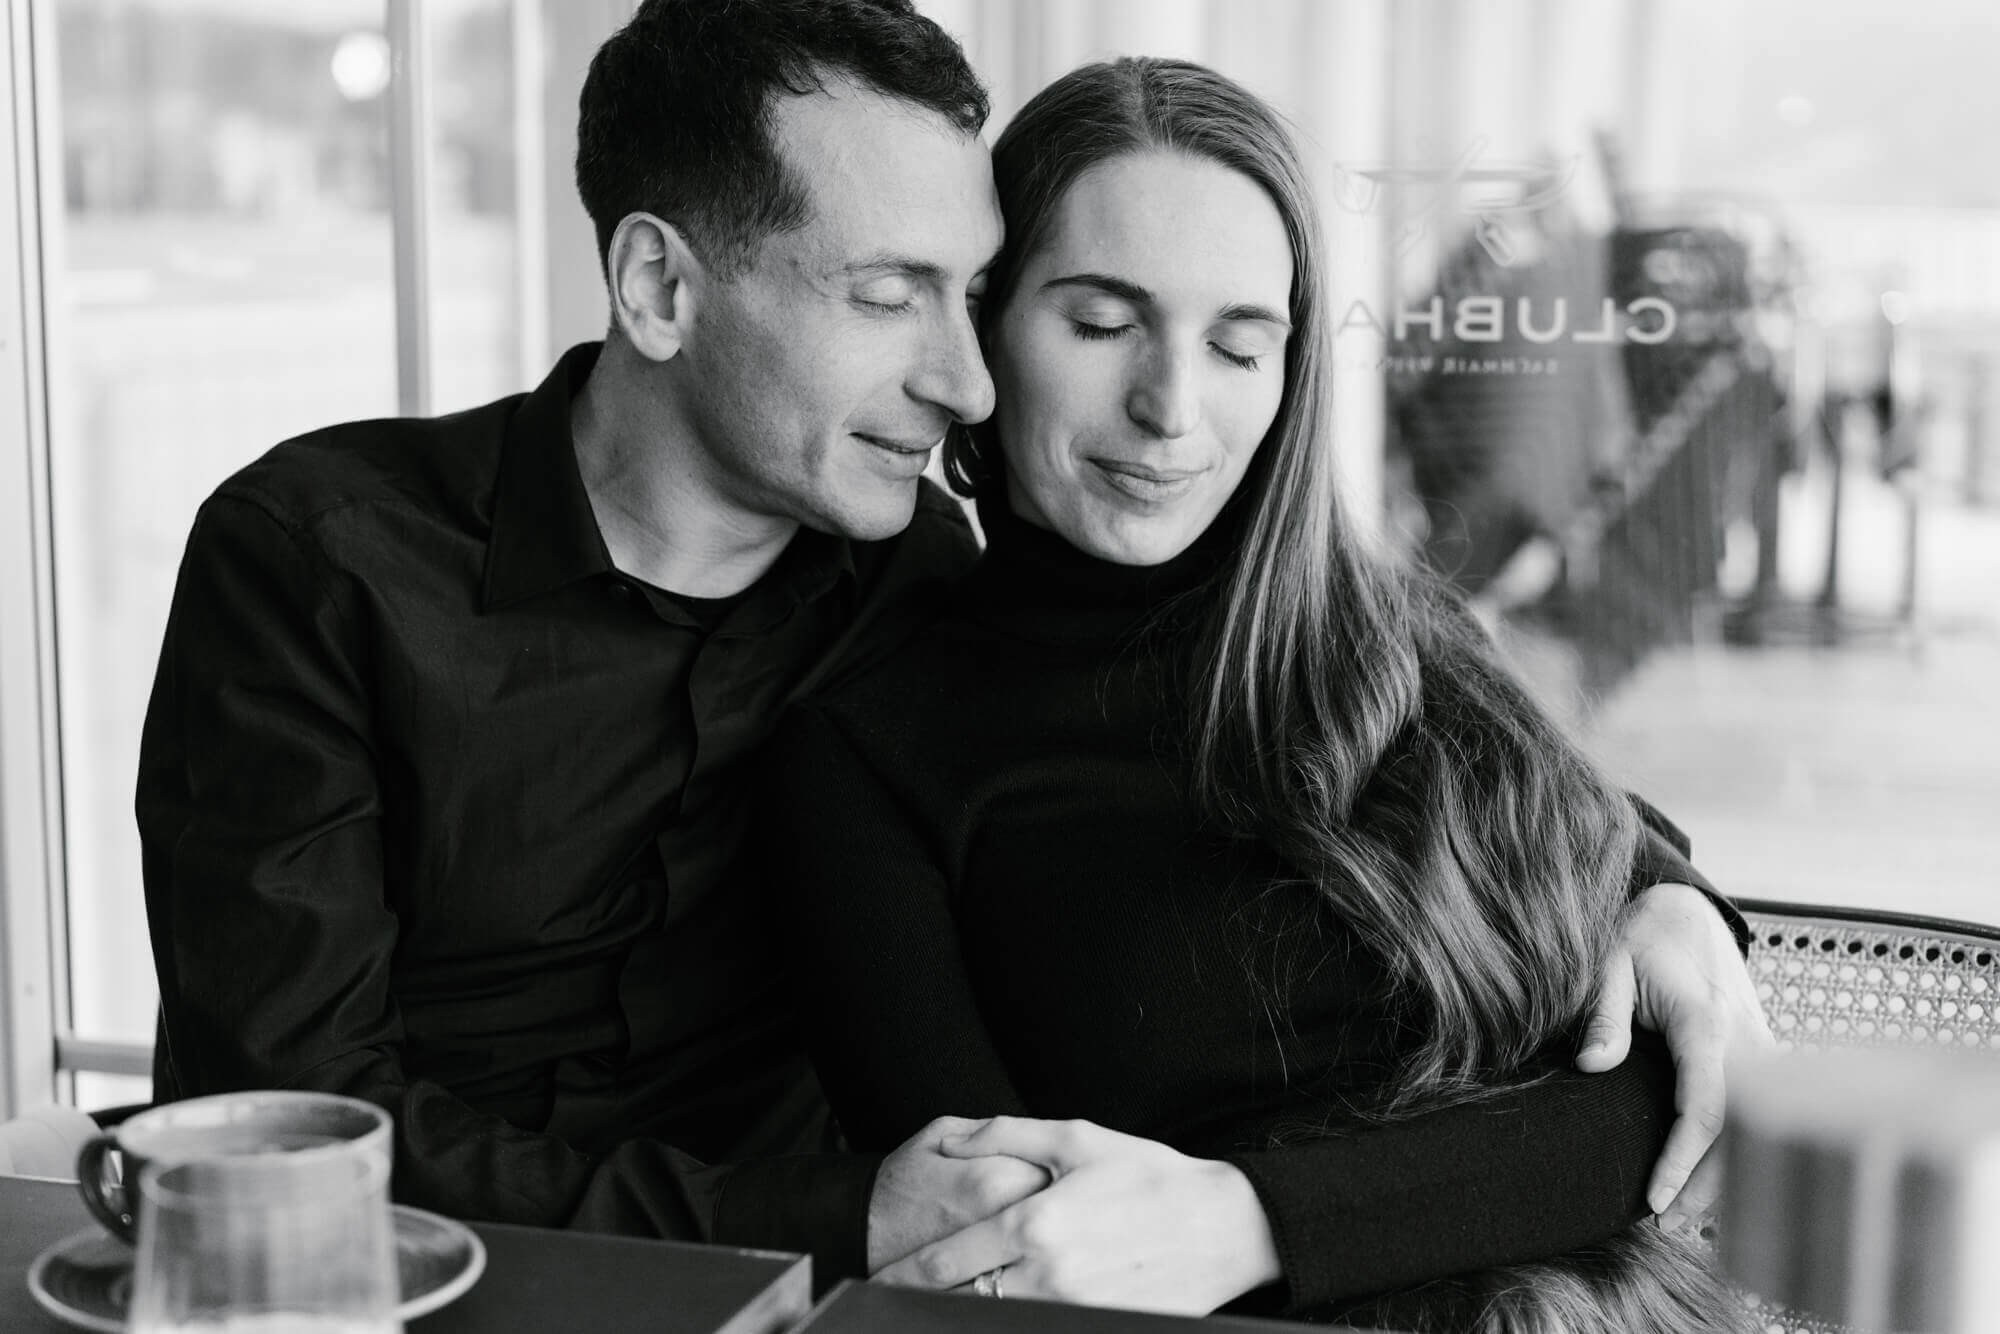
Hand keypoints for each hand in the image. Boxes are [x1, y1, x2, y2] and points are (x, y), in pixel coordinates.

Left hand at [874, 1116, 1279, 1315]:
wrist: (1224, 1228)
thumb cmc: (1151, 1177)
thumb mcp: (1077, 1139)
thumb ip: (1004, 1135)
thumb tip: (950, 1139)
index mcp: (1035, 1222)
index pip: (944, 1262)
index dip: (901, 1276)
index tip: (875, 1282)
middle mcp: (1047, 1273)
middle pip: (959, 1300)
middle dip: (922, 1301)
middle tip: (894, 1298)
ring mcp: (1073, 1307)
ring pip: (994, 1319)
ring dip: (964, 1311)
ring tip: (940, 1303)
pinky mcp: (1099, 1325)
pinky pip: (1039, 1327)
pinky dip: (1013, 1320)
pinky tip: (1004, 1307)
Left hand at [1575, 883, 1773, 1228]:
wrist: (1684, 914)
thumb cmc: (1640, 938)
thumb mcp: (1609, 964)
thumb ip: (1604, 1014)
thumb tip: (1592, 1065)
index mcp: (1707, 1023)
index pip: (1706, 1108)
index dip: (1682, 1161)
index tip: (1654, 1200)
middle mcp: (1746, 1042)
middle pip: (1740, 1134)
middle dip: (1707, 1187)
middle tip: (1665, 1225)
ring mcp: (1762, 1052)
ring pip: (1758, 1130)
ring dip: (1727, 1176)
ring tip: (1685, 1219)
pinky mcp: (1761, 1059)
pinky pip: (1759, 1116)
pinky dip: (1741, 1152)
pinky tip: (1712, 1184)